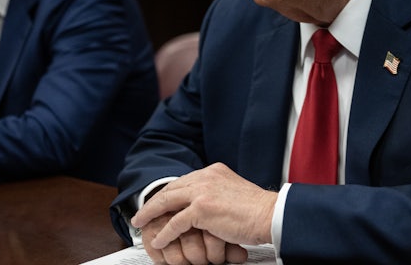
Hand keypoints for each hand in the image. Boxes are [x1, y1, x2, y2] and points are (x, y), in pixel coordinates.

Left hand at [131, 163, 277, 254]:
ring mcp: (202, 191)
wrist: (270, 214)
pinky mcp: (201, 209)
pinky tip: (158, 240)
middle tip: (142, 212)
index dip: (169, 193)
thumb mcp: (233, 192)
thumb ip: (217, 193)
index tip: (159, 202)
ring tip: (141, 224)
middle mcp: (206, 176)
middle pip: (171, 188)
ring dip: (150, 215)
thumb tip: (205, 205)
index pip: (184, 181)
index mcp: (214, 171)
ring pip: (167, 202)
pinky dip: (164, 233)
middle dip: (154, 202)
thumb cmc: (257, 209)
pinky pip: (174, 223)